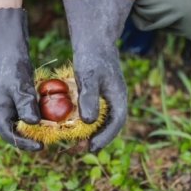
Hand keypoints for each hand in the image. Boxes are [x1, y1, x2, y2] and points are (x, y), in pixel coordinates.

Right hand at [0, 8, 42, 150]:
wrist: (8, 53)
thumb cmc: (11, 68)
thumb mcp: (18, 86)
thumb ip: (24, 104)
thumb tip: (33, 123)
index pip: (9, 135)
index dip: (23, 144)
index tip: (40, 147)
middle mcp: (6, 112)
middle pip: (18, 132)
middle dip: (33, 139)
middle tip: (51, 142)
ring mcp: (15, 107)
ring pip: (27, 124)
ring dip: (40, 129)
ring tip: (56, 133)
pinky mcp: (24, 102)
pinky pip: (34, 114)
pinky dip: (43, 117)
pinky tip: (56, 117)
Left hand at [63, 0, 133, 151]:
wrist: (94, 41)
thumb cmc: (92, 57)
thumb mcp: (89, 76)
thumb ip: (90, 98)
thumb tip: (89, 122)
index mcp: (119, 97)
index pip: (116, 123)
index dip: (105, 138)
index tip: (90, 148)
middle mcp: (115, 100)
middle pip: (109, 126)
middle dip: (96, 139)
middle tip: (79, 149)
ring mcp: (107, 98)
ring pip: (101, 121)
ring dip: (90, 133)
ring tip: (75, 143)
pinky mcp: (98, 95)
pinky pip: (93, 113)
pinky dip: (84, 122)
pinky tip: (71, 125)